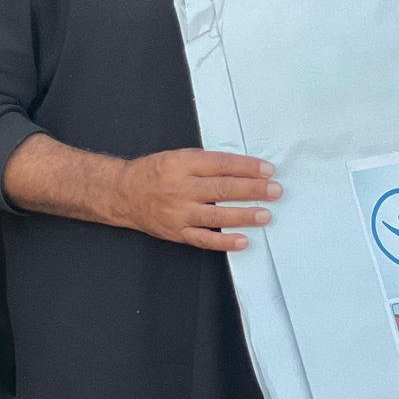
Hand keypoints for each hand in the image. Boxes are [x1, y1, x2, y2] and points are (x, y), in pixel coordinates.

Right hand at [112, 149, 279, 251]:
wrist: (124, 193)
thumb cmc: (155, 172)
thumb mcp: (178, 157)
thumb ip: (207, 162)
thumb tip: (243, 168)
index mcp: (183, 164)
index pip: (222, 164)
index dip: (247, 167)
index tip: (268, 170)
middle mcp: (181, 188)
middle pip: (222, 188)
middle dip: (252, 190)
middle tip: (274, 191)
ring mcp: (179, 212)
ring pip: (216, 215)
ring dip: (244, 216)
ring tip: (265, 215)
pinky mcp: (176, 232)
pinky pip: (203, 239)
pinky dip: (224, 241)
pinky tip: (242, 241)